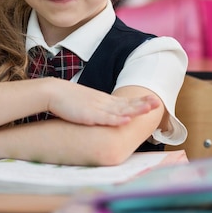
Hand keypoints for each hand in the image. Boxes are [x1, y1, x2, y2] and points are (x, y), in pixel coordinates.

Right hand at [46, 78, 160, 125]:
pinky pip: (105, 118)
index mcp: (103, 101)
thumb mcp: (86, 104)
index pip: (125, 101)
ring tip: (149, 108)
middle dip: (143, 104)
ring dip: (135, 109)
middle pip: (127, 104)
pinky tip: (127, 120)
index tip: (153, 100)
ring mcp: (97, 108)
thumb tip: (104, 115)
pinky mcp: (88, 114)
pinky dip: (116, 119)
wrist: (53, 92)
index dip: (139, 101)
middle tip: (158, 102)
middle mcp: (103, 103)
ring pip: (120, 110)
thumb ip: (97, 109)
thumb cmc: (67, 100)